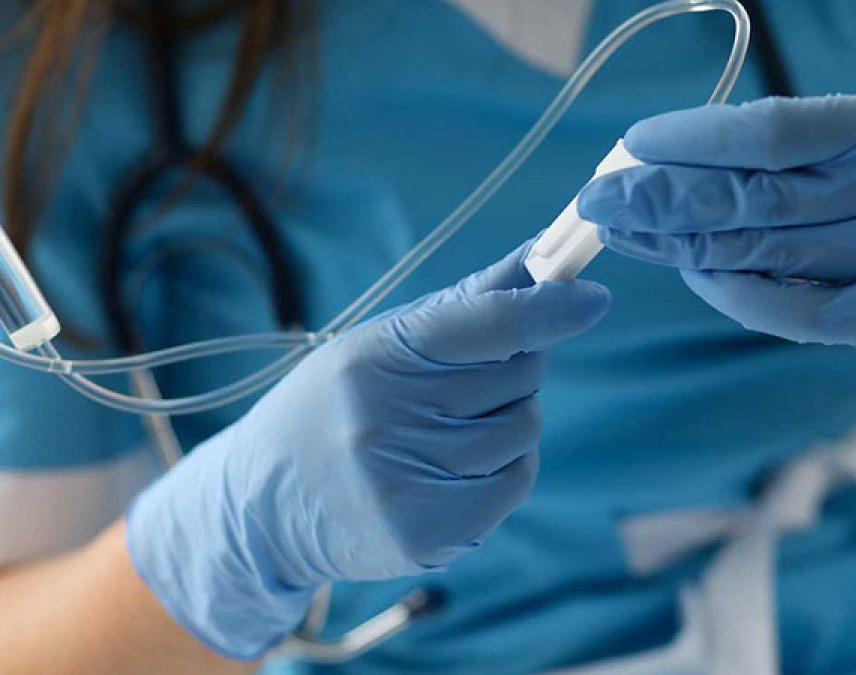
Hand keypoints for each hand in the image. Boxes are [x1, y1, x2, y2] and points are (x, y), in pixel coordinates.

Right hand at [125, 244, 610, 658]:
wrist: (265, 505)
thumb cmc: (335, 406)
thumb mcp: (381, 343)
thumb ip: (467, 304)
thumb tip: (542, 258)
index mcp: (376, 358)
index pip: (487, 323)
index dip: (548, 308)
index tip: (590, 298)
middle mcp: (388, 420)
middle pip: (518, 375)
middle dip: (516, 367)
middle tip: (473, 378)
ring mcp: (407, 482)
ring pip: (523, 429)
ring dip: (509, 421)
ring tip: (451, 428)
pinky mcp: (428, 532)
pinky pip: (516, 481)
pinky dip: (506, 468)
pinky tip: (460, 467)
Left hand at [579, 93, 855, 347]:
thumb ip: (788, 143)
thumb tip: (672, 159)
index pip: (773, 132)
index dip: (696, 140)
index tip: (636, 144)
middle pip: (755, 199)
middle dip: (664, 200)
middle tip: (599, 197)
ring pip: (761, 254)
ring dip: (679, 244)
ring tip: (621, 229)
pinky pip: (789, 312)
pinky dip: (731, 292)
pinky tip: (688, 270)